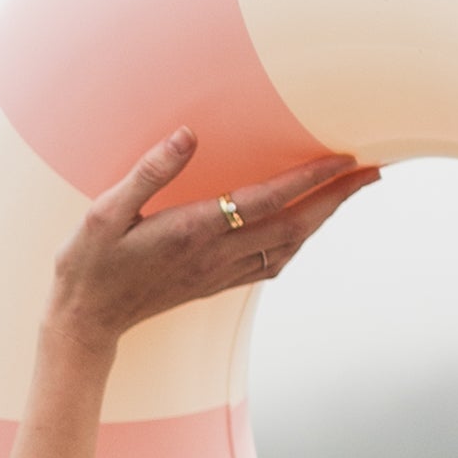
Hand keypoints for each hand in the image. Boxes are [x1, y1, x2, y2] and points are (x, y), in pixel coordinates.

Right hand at [49, 129, 373, 354]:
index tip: (346, 157)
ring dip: (324, 220)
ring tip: (349, 193)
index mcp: (194, 232)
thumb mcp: (104, 211)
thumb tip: (189, 134)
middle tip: (373, 171)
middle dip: (338, 198)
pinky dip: (299, 242)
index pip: (268, 200)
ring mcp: (219, 274)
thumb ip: (149, 170)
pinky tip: (305, 229)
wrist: (84, 323)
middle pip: (295, 226)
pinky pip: (272, 264)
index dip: (311, 178)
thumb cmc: (89, 264)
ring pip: (289, 247)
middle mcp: (216, 255)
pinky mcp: (215, 285)